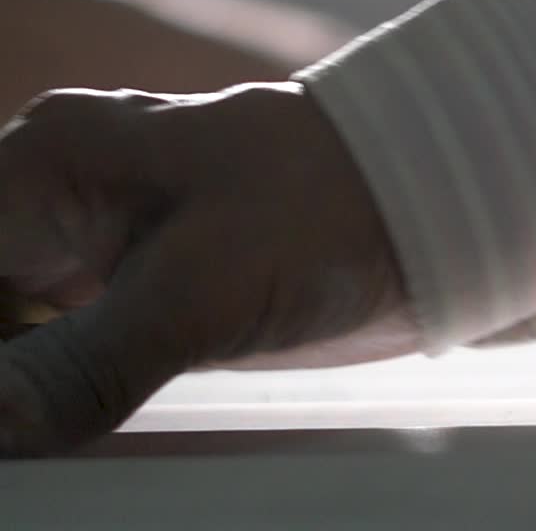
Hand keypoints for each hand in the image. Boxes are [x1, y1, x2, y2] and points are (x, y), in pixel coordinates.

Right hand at [0, 83, 418, 455]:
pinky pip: (69, 345)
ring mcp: (103, 244)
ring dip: (31, 384)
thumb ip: (83, 365)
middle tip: (37, 427)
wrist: (431, 206)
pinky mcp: (149, 284)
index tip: (12, 413)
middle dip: (10, 376)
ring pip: (21, 329)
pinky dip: (60, 390)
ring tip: (52, 432)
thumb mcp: (201, 292)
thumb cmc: (330, 211)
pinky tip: (67, 428)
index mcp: (50, 164)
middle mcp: (62, 197)